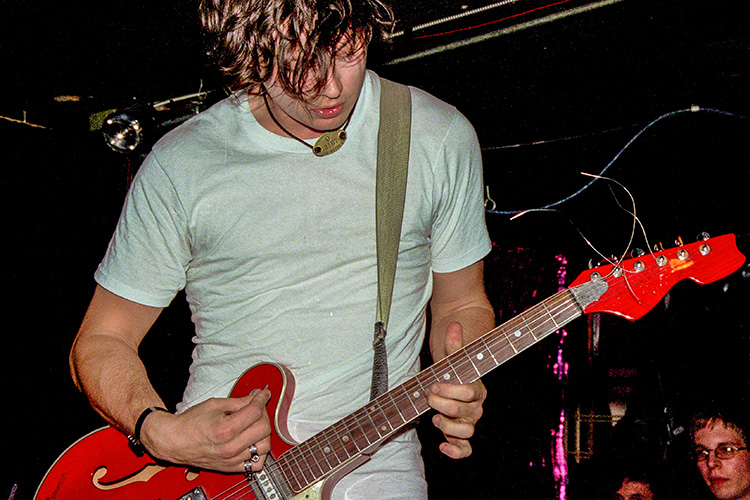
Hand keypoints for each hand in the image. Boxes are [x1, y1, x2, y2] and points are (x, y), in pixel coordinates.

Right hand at [141, 388, 271, 472]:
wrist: (175, 441)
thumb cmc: (190, 423)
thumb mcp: (215, 404)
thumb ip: (239, 401)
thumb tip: (256, 397)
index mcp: (225, 429)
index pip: (255, 412)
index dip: (261, 399)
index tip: (263, 395)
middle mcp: (230, 447)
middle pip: (263, 428)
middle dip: (263, 414)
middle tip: (257, 407)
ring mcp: (232, 459)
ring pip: (264, 447)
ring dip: (264, 433)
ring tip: (255, 424)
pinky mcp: (231, 467)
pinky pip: (257, 464)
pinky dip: (260, 452)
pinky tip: (255, 442)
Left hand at [426, 322, 486, 458]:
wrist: (451, 386)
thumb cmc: (452, 373)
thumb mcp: (451, 359)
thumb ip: (453, 345)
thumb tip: (454, 325)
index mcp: (477, 389)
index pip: (469, 392)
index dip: (449, 390)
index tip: (433, 384)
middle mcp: (476, 408)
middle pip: (464, 411)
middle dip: (442, 404)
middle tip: (428, 396)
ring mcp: (469, 423)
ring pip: (466, 432)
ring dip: (447, 426)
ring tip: (434, 418)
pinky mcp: (462, 437)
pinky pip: (465, 450)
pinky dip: (455, 451)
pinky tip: (442, 446)